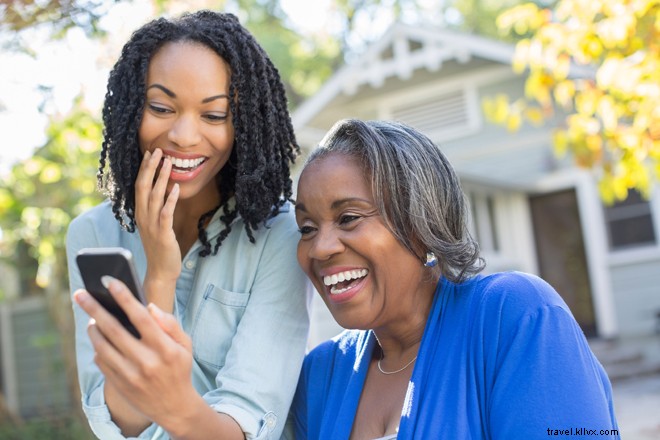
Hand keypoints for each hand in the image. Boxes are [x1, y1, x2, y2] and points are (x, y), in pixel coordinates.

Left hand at [74, 277, 195, 432]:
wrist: (174, 406)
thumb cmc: (179, 368)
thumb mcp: (185, 345)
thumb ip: (170, 324)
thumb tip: (149, 307)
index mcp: (164, 348)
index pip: (141, 317)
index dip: (124, 298)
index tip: (110, 282)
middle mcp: (146, 361)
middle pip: (114, 329)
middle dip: (94, 308)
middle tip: (81, 294)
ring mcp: (130, 375)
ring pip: (102, 346)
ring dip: (93, 328)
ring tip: (91, 318)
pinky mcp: (119, 384)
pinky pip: (101, 361)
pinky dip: (98, 347)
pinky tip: (100, 339)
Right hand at [135, 148, 180, 307]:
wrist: (161, 272)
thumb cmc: (160, 248)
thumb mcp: (154, 225)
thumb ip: (155, 209)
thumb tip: (161, 191)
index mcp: (140, 213)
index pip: (139, 186)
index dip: (144, 169)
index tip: (149, 152)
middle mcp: (143, 217)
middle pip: (143, 186)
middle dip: (150, 167)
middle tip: (157, 150)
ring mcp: (152, 225)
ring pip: (154, 196)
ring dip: (161, 178)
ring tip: (168, 161)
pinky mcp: (163, 234)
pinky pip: (165, 213)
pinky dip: (170, 199)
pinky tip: (176, 187)